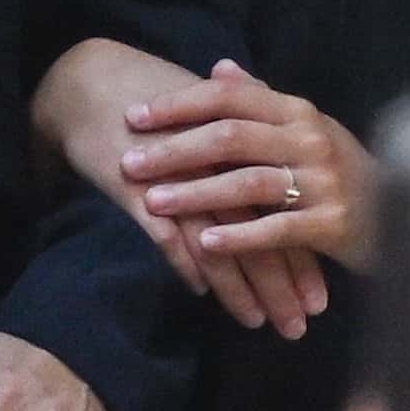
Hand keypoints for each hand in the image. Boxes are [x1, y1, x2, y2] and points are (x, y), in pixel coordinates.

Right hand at [34, 38, 327, 335]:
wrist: (90, 83)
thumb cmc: (151, 102)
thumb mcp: (208, 117)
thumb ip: (248, 149)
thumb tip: (280, 181)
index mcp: (242, 150)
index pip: (283, 215)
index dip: (302, 258)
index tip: (319, 299)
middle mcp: (218, 168)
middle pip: (259, 235)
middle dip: (280, 286)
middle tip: (298, 327)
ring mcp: (179, 179)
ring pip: (218, 244)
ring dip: (239, 288)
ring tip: (258, 323)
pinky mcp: (138, 188)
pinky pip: (167, 234)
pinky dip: (186, 263)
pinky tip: (201, 292)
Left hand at [123, 60, 375, 303]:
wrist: (409, 216)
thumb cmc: (340, 170)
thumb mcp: (304, 128)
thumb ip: (260, 99)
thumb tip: (218, 67)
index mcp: (298, 111)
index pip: (229, 98)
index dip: (178, 104)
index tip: (132, 116)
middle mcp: (311, 140)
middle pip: (230, 138)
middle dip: (175, 151)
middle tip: (129, 164)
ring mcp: (325, 182)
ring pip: (248, 183)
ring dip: (196, 194)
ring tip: (153, 204)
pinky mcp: (335, 224)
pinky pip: (278, 229)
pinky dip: (240, 236)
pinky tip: (204, 243)